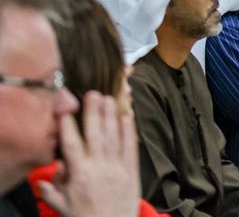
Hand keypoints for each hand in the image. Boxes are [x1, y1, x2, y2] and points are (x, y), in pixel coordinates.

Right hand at [38, 91, 138, 216]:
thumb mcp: (62, 206)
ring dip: (111, 116)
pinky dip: (130, 131)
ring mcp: (117, 168)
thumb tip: (47, 174)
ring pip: (114, 137)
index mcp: (80, 175)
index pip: (72, 146)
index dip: (68, 127)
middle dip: (94, 112)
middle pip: (96, 135)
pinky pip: (131, 147)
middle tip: (93, 93)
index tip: (64, 110)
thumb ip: (53, 189)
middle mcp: (99, 167)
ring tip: (110, 98)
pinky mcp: (131, 171)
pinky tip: (128, 117)